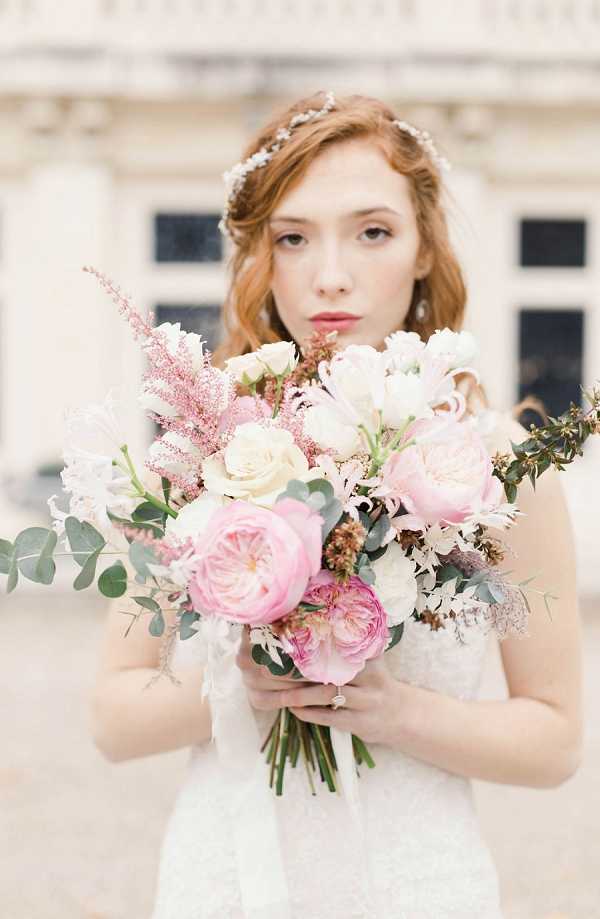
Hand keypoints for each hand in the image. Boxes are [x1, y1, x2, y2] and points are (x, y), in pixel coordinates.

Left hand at [235, 627, 405, 745]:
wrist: (401, 716)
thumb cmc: (377, 682)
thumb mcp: (373, 660)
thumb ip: (354, 642)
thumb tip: (326, 618)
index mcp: (371, 660)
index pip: (341, 649)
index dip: (317, 646)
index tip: (292, 639)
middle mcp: (370, 680)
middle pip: (331, 672)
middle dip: (300, 671)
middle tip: (274, 666)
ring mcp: (365, 703)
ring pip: (328, 695)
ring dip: (300, 694)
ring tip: (279, 692)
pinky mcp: (358, 723)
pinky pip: (329, 718)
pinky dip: (309, 713)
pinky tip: (293, 708)